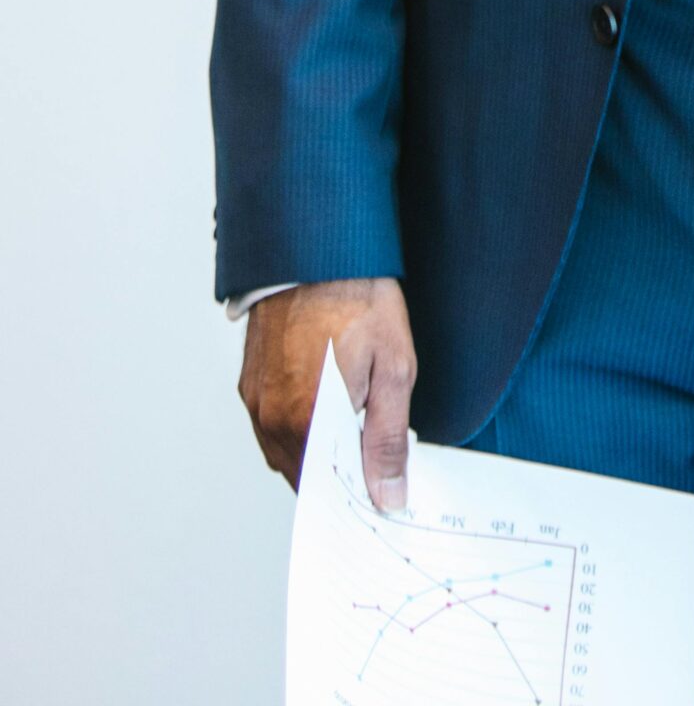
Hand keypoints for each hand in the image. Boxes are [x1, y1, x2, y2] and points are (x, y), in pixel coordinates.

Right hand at [238, 277, 417, 507]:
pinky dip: (298, 428)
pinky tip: (325, 402)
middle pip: (306, 476)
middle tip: (374, 448)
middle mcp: (272, 419)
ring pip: (287, 454)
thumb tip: (387, 494)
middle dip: (340, 473)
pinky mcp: (249, 384)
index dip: (358, 493)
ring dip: (318, 451)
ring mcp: (256, 402)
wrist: (318, 249)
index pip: (329, 492)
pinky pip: (272, 428)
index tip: (382, 488)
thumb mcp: (394, 367)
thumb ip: (388, 439)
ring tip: (353, 416)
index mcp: (308, 421)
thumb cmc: (358, 299)